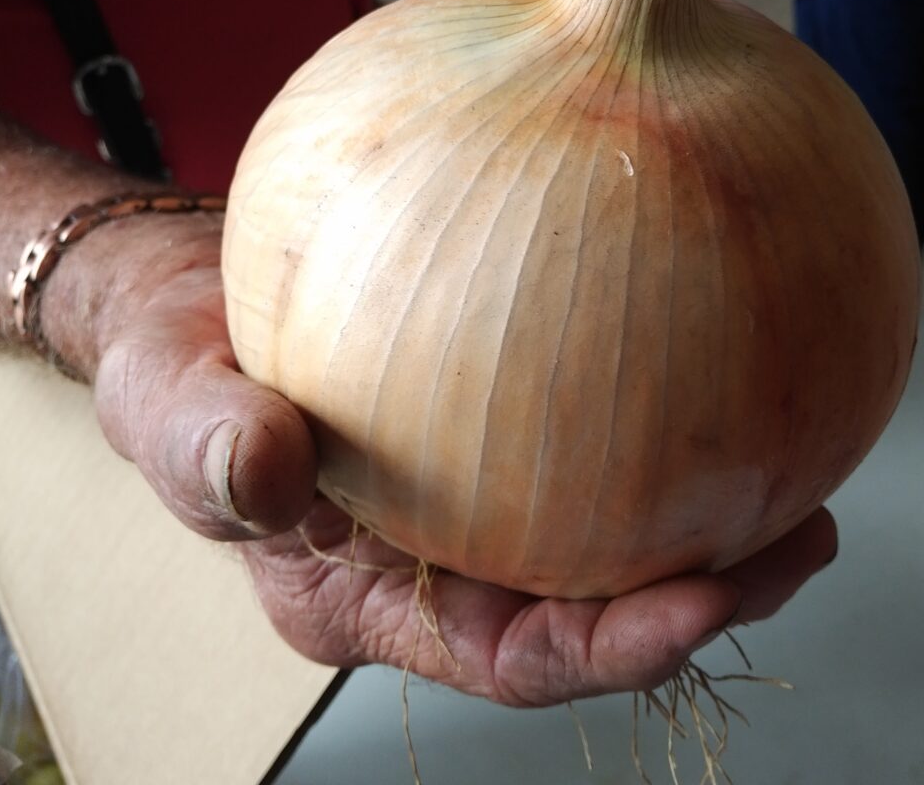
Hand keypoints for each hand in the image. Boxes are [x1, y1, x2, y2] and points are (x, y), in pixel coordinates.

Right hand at [84, 221, 836, 704]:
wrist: (191, 300)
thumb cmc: (171, 370)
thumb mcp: (165, 410)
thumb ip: (207, 449)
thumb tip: (265, 469)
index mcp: (366, 595)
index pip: (507, 656)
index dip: (605, 650)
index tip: (699, 604)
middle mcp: (431, 558)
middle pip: (585, 607)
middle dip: (699, 594)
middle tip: (791, 539)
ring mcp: (464, 492)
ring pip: (599, 531)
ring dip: (696, 518)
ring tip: (789, 480)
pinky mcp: (483, 421)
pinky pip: (577, 438)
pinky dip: (645, 428)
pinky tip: (706, 372)